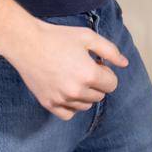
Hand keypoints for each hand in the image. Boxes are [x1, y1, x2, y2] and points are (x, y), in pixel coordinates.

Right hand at [4, 21, 129, 120]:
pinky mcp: (48, 104)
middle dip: (97, 83)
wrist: (27, 43)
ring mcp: (62, 100)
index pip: (112, 84)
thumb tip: (125, 64)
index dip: (106, 72)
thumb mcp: (88, 37)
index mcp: (89, 75)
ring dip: (85, 94)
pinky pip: (68, 114)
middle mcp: (77, 91)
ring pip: (85, 106)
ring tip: (73, 77)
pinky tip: (66, 91)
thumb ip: (110, 51)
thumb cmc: (58, 37)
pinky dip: (71, 106)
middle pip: (100, 96)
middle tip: (83, 68)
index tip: (96, 63)